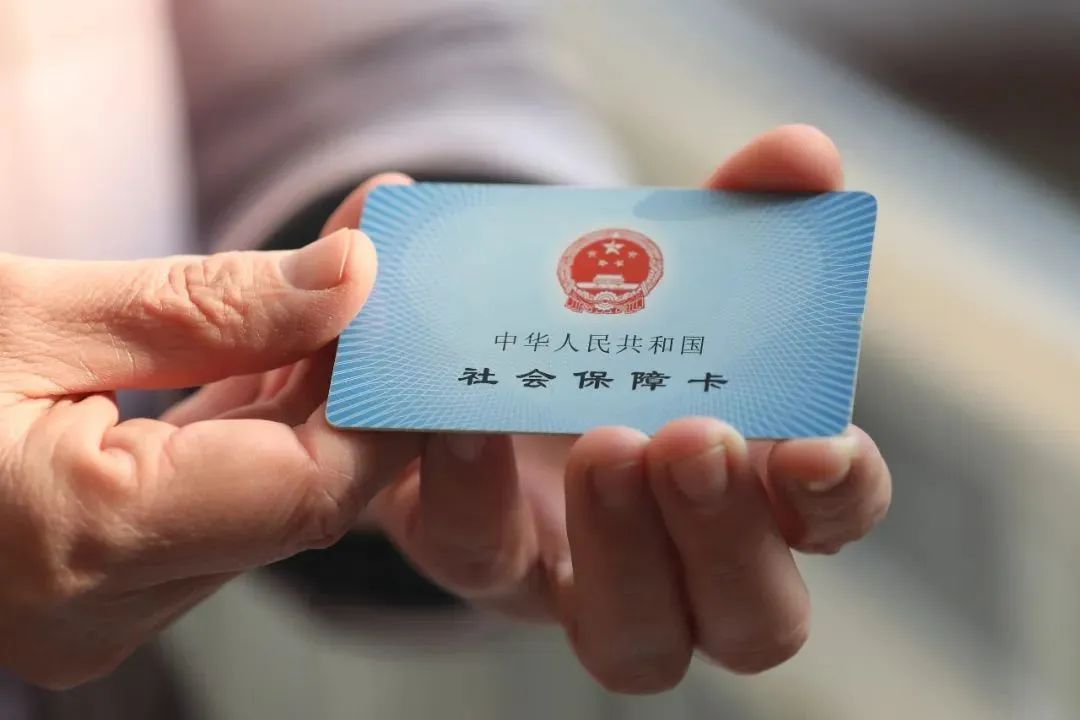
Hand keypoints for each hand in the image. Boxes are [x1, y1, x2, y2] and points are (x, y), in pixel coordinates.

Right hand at [0, 228, 421, 687]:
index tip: (412, 302)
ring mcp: (102, 610)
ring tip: (342, 286)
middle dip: (355, 377)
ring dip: (311, 393)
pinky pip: (216, 502)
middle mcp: (103, 611)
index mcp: (84, 543)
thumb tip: (348, 279)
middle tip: (389, 270)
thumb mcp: (26, 314)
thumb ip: (205, 306)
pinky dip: (255, 423)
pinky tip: (283, 345)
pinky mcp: (98, 584)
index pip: (313, 487)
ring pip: (266, 499)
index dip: (380, 395)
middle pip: (300, 494)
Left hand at [365, 126, 892, 692]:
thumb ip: (737, 208)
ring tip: (601, 442)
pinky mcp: (477, 556)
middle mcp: (683, 560)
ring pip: (634, 644)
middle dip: (726, 535)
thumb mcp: (667, 254)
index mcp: (752, 484)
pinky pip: (476, 552)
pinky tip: (458, 410)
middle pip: (752, 619)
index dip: (838, 495)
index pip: (832, 518)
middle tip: (687, 438)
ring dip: (624, 546)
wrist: (478, 341)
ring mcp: (581, 580)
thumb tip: (803, 155)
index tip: (815, 440)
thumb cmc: (602, 317)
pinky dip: (471, 480)